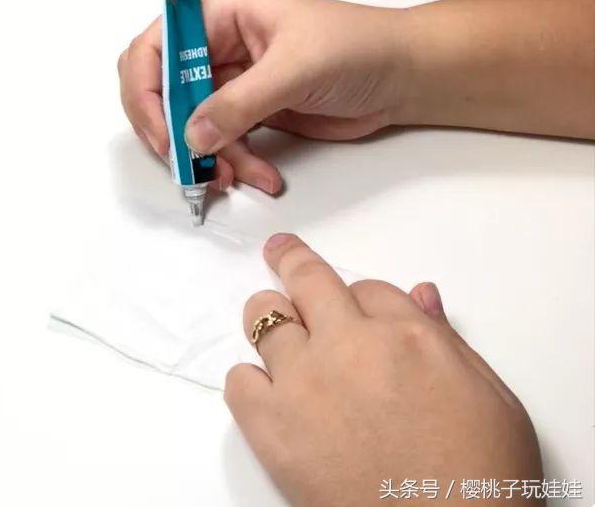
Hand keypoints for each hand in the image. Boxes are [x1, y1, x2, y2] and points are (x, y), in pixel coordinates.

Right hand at [117, 0, 410, 192]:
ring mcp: (231, 82)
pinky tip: (260, 175)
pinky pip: (221, 145)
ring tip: (232, 177)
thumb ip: (240, 103)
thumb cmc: (360, 47)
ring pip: (190, 127)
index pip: (155, 49)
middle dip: (170, 131)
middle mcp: (217, 46)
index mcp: (220, 15)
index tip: (164, 133)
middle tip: (186, 163)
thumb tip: (193, 136)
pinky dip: (234, 164)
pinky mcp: (248, 113)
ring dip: (207, 157)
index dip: (147, 92)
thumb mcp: (296, 69)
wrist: (402, 77)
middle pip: (161, 91)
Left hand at [226, 234, 542, 505]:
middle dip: (291, 261)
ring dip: (266, 316)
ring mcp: (303, 383)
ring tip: (268, 322)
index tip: (353, 301)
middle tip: (280, 252)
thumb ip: (447, 340)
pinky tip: (266, 391)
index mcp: (407, 335)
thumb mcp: (490, 396)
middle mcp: (349, 347)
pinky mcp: (271, 427)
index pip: (369, 288)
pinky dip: (248, 380)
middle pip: (307, 280)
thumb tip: (421, 297)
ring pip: (263, 320)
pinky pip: (238, 381)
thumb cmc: (481, 476)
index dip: (362, 297)